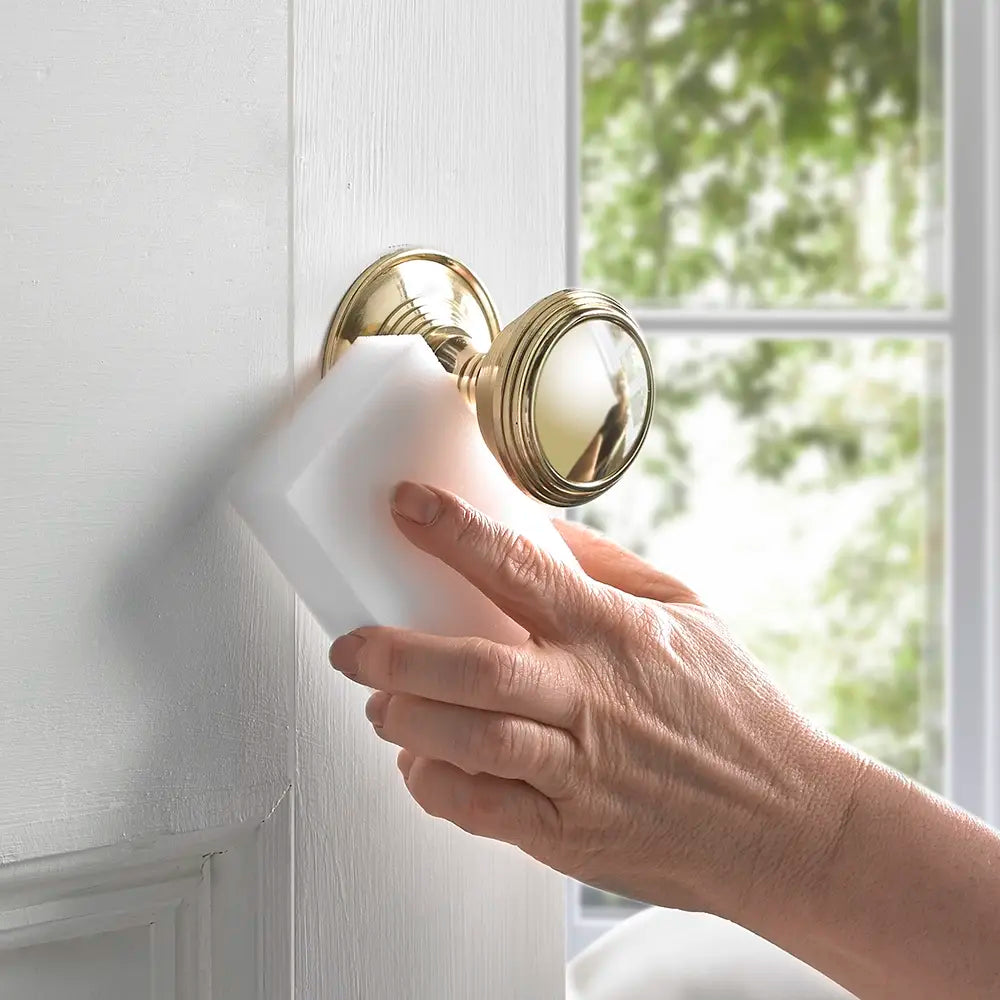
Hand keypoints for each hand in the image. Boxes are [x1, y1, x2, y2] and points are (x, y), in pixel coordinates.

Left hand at [328, 481, 853, 920]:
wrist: (784, 821)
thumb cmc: (735, 710)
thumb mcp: (685, 611)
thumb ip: (606, 567)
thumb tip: (537, 530)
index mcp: (615, 633)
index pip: (519, 569)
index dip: (453, 532)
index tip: (407, 507)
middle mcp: (591, 699)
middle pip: (475, 668)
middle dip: (397, 652)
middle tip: (352, 643)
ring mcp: (579, 771)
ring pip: (471, 741)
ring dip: (408, 719)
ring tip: (378, 703)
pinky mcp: (570, 833)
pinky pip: (484, 811)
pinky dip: (437, 787)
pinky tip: (419, 764)